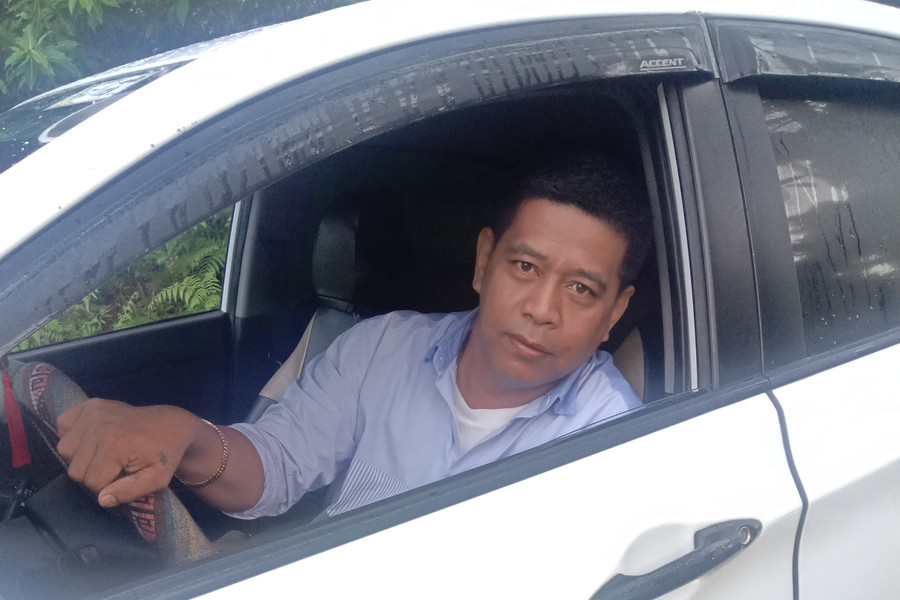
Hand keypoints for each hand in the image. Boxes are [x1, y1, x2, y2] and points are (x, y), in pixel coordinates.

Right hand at [57, 398, 198, 506]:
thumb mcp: (157, 478)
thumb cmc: (165, 454)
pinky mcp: (89, 404)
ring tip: (104, 451)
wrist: (172, 424)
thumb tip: (101, 500)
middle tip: (117, 463)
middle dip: (94, 473)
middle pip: (75, 470)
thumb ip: (129, 492)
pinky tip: (93, 436)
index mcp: (114, 445)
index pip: (92, 483)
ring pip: (64, 450)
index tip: (125, 474)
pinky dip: (73, 434)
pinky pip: (63, 425)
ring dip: (81, 456)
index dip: (108, 485)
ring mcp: (92, 411)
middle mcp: (98, 425)